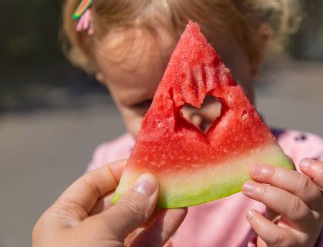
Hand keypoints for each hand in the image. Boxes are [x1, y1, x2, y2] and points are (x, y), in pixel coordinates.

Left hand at [33, 161, 186, 246]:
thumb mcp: (98, 234)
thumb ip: (127, 208)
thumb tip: (149, 181)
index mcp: (64, 220)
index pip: (91, 184)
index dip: (116, 170)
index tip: (143, 161)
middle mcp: (85, 233)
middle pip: (118, 202)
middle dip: (143, 190)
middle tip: (167, 176)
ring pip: (137, 223)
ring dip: (159, 209)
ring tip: (180, 193)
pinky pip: (147, 242)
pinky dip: (163, 231)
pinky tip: (179, 216)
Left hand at [242, 159, 322, 246]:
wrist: (283, 244)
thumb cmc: (283, 210)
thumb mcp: (286, 191)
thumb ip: (282, 173)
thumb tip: (272, 154)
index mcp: (317, 193)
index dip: (320, 171)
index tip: (302, 163)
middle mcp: (317, 211)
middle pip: (305, 188)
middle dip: (278, 175)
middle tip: (254, 170)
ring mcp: (306, 230)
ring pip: (293, 208)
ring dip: (266, 194)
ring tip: (247, 188)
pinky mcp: (291, 245)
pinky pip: (277, 234)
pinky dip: (261, 223)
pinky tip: (251, 214)